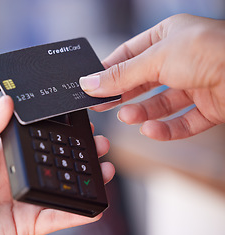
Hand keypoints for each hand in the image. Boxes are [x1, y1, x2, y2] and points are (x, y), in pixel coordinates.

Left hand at [0, 96, 113, 234]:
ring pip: (62, 189)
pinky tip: (93, 206)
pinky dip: (76, 213)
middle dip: (80, 153)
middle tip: (100, 143)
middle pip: (57, 163)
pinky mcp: (26, 223)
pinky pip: (56, 217)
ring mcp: (25, 200)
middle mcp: (20, 176)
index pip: (40, 140)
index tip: (79, 121)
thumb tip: (6, 102)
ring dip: (85, 180)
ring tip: (105, 168)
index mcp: (6, 155)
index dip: (60, 132)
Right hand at [80, 14, 224, 139]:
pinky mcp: (209, 107)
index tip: (91, 85)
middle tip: (102, 106)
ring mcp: (196, 83)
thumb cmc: (214, 51)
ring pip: (161, 104)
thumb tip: (90, 82)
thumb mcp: (156, 59)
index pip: (130, 54)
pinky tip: (151, 130)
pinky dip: (166, 128)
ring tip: (128, 117)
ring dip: (143, 113)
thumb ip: (121, 75)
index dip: (110, 70)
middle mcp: (182, 59)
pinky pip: (182, 121)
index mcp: (169, 36)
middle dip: (123, 94)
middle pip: (143, 81)